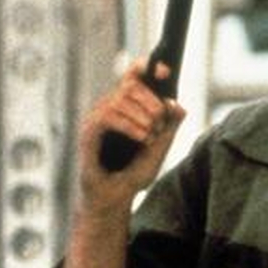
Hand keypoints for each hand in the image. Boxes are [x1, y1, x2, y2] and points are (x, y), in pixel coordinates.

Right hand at [79, 59, 185, 210]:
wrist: (114, 199)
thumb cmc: (133, 174)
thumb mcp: (159, 149)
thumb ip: (169, 127)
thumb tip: (178, 105)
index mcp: (126, 108)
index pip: (132, 76)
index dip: (146, 68)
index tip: (165, 71)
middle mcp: (109, 108)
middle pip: (130, 85)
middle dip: (152, 103)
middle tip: (159, 125)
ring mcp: (97, 119)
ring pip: (120, 99)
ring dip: (143, 117)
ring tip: (150, 138)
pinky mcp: (88, 132)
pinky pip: (108, 116)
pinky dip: (129, 126)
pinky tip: (142, 138)